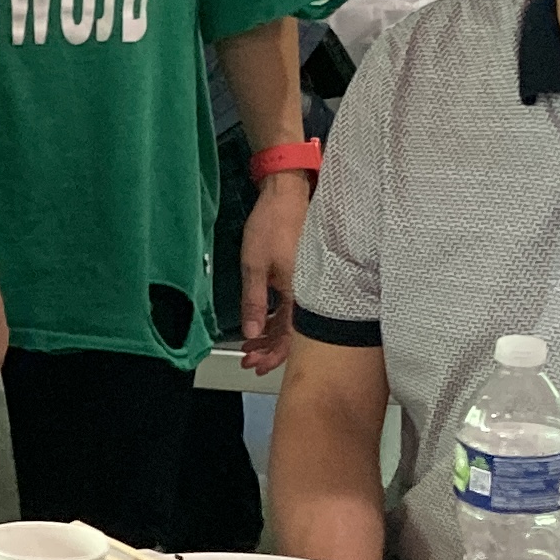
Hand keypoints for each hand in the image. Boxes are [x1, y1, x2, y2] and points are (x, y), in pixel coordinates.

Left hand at [234, 171, 312, 374]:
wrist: (287, 195)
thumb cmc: (273, 224)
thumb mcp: (254, 267)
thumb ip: (254, 303)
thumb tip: (253, 334)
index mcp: (300, 295)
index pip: (289, 339)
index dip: (271, 356)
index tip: (253, 363)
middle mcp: (311, 294)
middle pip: (294, 334)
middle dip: (269, 349)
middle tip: (248, 357)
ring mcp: (310, 285)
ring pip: (294, 321)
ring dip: (272, 334)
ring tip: (252, 342)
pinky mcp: (307, 276)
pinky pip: (296, 306)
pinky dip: (279, 317)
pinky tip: (266, 320)